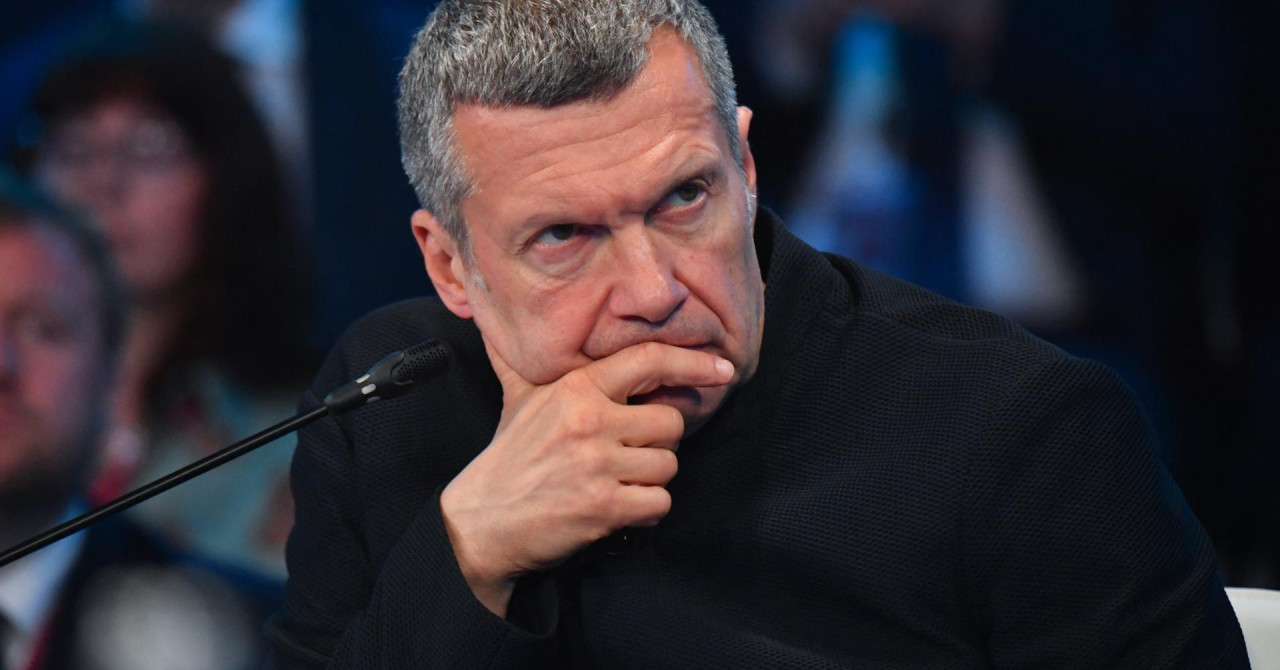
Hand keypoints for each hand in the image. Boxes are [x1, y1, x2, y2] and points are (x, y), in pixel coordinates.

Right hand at [439, 339, 734, 616]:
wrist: (482, 522)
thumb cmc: (509, 458)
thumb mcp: (518, 398)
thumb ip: (521, 359)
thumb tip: (492, 316)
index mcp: (575, 388)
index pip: (649, 360)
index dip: (693, 362)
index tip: (723, 368)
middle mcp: (589, 421)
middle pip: (670, 422)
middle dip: (658, 442)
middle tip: (626, 453)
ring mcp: (597, 465)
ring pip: (669, 465)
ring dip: (651, 479)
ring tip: (617, 481)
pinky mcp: (604, 507)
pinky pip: (660, 502)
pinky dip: (647, 511)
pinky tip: (619, 508)